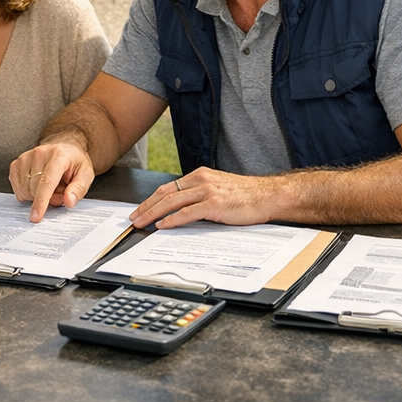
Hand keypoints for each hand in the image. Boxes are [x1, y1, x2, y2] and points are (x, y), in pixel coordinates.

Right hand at [8, 142, 95, 221]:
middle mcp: (40, 153)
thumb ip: (78, 189)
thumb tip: (69, 201)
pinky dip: (27, 193)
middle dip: (47, 199)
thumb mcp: (86, 174)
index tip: (36, 216)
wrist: (64, 148)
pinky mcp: (17, 163)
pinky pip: (17, 189)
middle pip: (35, 189)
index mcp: (59, 156)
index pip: (47, 181)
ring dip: (36, 196)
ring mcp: (26, 157)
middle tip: (59, 191)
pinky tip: (37, 185)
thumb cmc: (74, 162)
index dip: (41, 201)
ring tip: (49, 186)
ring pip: (24, 191)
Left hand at [130, 168, 275, 229]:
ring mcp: (207, 191)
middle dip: (146, 206)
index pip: (169, 187)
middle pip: (165, 193)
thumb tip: (181, 210)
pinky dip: (172, 219)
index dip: (151, 199)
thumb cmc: (245, 196)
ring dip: (153, 213)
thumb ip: (200, 195)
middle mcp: (201, 180)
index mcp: (200, 176)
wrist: (267, 196)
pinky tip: (162, 225)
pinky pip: (187, 212)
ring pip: (172, 201)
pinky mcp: (214, 204)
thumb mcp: (218, 190)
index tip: (140, 209)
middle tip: (133, 218)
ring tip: (142, 223)